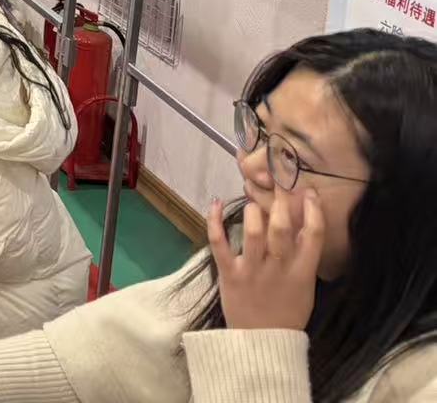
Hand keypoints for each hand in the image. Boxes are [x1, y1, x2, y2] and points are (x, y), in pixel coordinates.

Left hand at [208, 187, 324, 331]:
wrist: (263, 342)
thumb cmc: (287, 312)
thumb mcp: (305, 287)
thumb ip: (305, 258)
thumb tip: (304, 223)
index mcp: (302, 273)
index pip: (313, 236)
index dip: (313, 211)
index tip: (309, 192)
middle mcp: (278, 269)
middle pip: (282, 229)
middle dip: (281, 204)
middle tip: (277, 186)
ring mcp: (252, 270)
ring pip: (254, 233)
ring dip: (254, 212)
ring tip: (254, 201)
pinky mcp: (229, 273)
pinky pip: (219, 243)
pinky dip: (214, 221)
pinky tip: (215, 202)